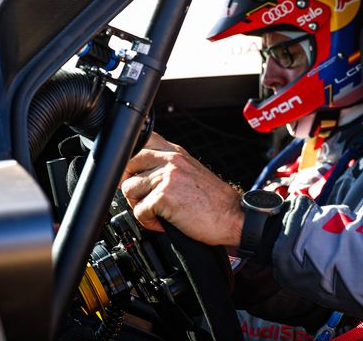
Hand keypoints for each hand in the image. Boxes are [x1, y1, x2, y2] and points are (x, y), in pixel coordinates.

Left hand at [121, 132, 243, 245]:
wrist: (233, 217)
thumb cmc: (216, 201)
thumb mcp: (192, 172)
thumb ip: (171, 166)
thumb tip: (144, 173)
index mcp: (177, 152)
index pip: (143, 140)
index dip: (132, 159)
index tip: (134, 173)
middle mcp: (171, 159)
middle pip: (128, 163)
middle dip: (131, 184)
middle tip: (143, 198)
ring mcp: (167, 176)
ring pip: (129, 188)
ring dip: (138, 205)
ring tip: (156, 212)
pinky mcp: (164, 196)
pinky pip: (138, 210)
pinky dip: (148, 221)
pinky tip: (163, 222)